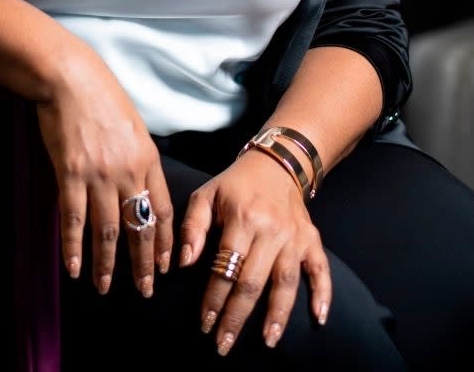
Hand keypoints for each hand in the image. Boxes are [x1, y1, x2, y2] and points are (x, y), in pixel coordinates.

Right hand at [36, 39, 172, 296]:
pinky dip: (74, 247)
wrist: (70, 78)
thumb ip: (139, 158)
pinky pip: (74, 220)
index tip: (168, 265)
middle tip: (144, 290)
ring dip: (107, 264)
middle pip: (139, 227)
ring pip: (108, 230)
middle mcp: (128, 171)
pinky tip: (74, 268)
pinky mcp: (70, 174)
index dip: (165, 241)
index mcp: (147, 158)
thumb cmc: (102, 96)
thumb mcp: (133, 126)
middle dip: (143, 263)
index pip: (162, 209)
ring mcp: (99, 175)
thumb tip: (140, 185)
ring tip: (104, 287)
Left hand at [180, 148, 330, 355]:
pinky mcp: (312, 240)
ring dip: (277, 314)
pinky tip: (319, 318)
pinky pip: (321, 269)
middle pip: (253, 281)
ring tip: (268, 341)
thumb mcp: (207, 195)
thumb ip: (193, 227)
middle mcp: (271, 229)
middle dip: (237, 316)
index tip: (204, 324)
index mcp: (242, 218)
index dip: (214, 297)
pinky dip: (323, 294)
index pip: (225, 266)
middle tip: (224, 344)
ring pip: (286, 282)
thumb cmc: (235, 184)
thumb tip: (184, 262)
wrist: (277, 163)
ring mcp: (294, 236)